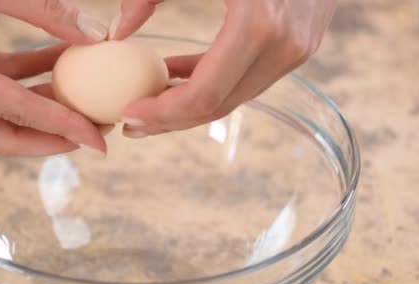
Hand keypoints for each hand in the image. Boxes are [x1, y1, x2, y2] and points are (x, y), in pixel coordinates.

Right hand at [0, 0, 109, 155]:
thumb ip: (45, 10)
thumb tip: (98, 35)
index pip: (16, 113)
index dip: (62, 128)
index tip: (98, 140)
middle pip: (3, 135)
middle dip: (52, 140)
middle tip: (96, 135)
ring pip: (1, 117)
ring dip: (44, 111)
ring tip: (88, 105)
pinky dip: (30, 82)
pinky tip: (62, 67)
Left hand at [109, 0, 336, 137]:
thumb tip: (119, 29)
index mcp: (259, 25)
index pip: (204, 95)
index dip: (162, 113)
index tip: (129, 114)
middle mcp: (285, 47)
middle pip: (219, 106)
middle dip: (171, 120)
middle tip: (132, 122)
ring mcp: (297, 49)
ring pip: (234, 97)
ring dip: (190, 105)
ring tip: (150, 104)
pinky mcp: (299, 45)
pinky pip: (248, 77)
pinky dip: (212, 82)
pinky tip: (176, 75)